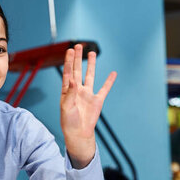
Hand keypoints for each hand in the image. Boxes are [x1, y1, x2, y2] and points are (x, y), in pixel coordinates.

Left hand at [60, 44, 116, 167]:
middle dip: (77, 58)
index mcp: (67, 91)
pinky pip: (104, 88)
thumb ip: (70, 93)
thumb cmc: (69, 122)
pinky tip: (113, 73)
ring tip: (91, 53)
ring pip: (90, 76)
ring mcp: (87, 94)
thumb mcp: (66, 107)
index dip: (68, 62)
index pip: (67, 73)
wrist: (78, 133)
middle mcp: (77, 90)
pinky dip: (109, 81)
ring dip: (91, 64)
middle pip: (77, 70)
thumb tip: (73, 80)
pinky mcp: (97, 100)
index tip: (69, 51)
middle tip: (78, 46)